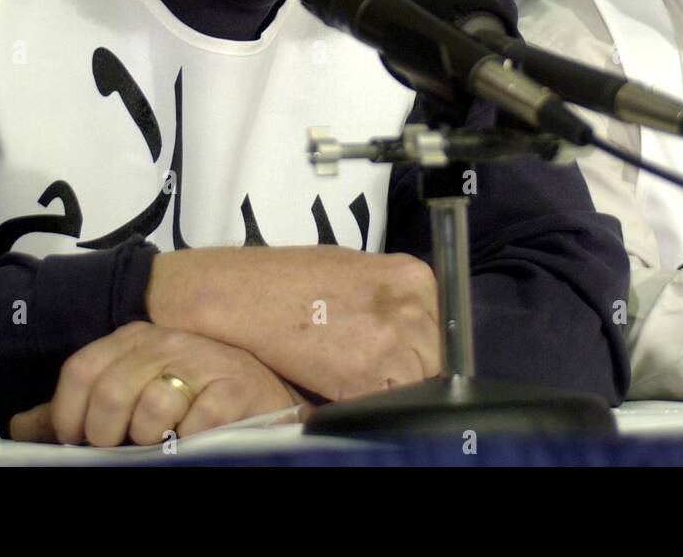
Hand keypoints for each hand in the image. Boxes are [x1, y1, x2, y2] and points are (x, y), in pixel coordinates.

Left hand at [9, 322, 303, 446]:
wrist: (262, 397)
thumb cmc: (191, 397)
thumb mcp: (133, 394)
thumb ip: (79, 407)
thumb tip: (22, 423)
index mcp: (136, 339)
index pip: (82, 369)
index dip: (69, 414)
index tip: (77, 440)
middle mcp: (168, 342)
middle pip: (111, 389)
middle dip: (107, 433)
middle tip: (121, 446)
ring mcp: (203, 361)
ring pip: (151, 406)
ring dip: (150, 437)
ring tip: (161, 439)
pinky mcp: (235, 387)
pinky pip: (195, 421)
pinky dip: (187, 440)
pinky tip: (189, 440)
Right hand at [146, 245, 440, 401]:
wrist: (238, 294)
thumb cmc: (288, 283)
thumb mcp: (356, 277)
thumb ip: (390, 303)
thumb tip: (412, 336)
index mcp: (413, 277)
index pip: (444, 329)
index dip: (426, 351)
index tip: (411, 363)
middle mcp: (411, 304)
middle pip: (439, 359)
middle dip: (414, 373)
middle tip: (377, 376)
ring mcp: (393, 339)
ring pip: (417, 385)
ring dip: (392, 392)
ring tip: (353, 383)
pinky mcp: (365, 375)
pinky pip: (386, 405)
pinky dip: (366, 406)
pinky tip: (339, 393)